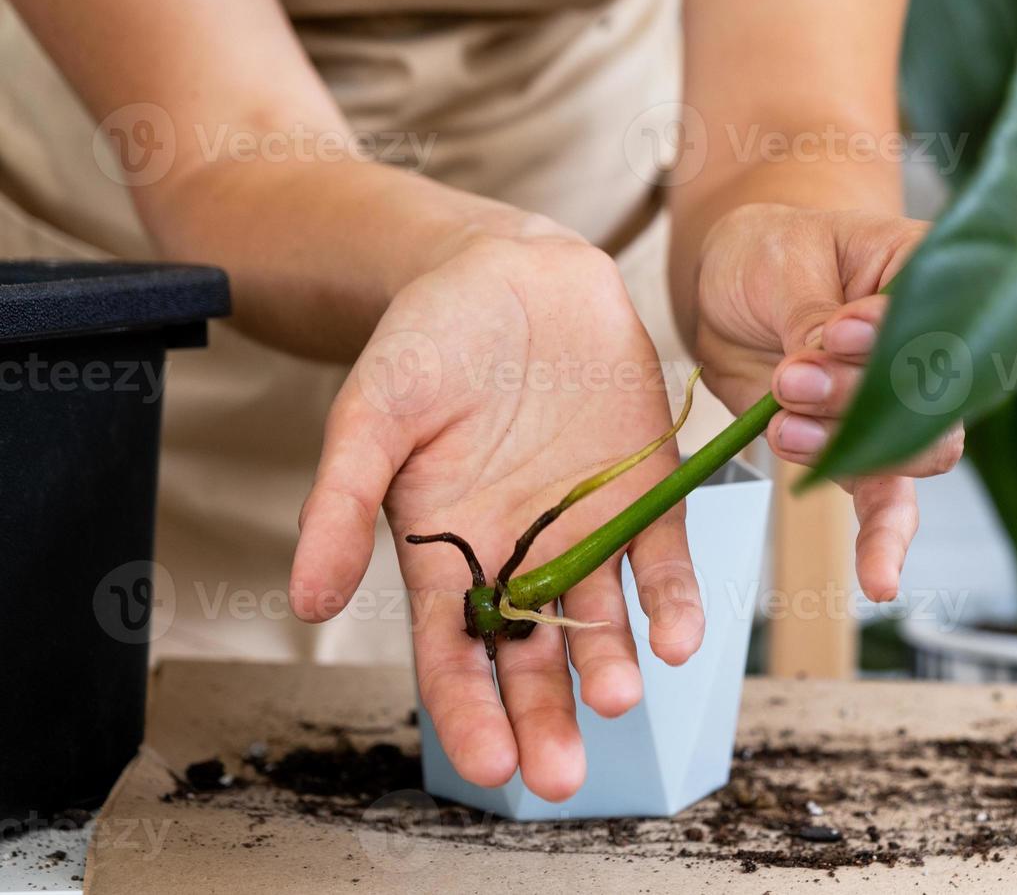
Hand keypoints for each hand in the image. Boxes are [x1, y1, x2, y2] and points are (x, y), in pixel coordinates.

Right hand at [289, 231, 702, 801]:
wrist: (513, 272)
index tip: (486, 762)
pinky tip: (679, 637)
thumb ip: (340, 503)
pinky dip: (673, 599)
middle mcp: (519, 553)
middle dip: (542, 716)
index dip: (467, 710)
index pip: (452, 651)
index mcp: (446, 549)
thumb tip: (306, 601)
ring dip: (608, 664)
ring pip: (599, 618)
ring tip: (616, 698)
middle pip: (530, 655)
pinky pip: (663, 558)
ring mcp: (586, 527)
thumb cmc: (429, 341)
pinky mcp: (644, 493)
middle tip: (558, 774)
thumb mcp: (370, 415)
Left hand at [693, 203, 964, 600]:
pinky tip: (880, 580)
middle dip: (860, 400)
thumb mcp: (784, 264)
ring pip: (909, 453)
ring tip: (783, 422)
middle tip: (795, 378)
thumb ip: (807, 320)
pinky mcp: (856, 449)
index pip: (941, 320)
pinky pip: (883, 502)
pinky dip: (881, 542)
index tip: (838, 329)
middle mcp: (929, 348)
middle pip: (933, 399)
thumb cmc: (768, 250)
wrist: (727, 284)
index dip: (895, 341)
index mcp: (930, 277)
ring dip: (843, 446)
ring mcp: (896, 406)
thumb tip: (814, 369)